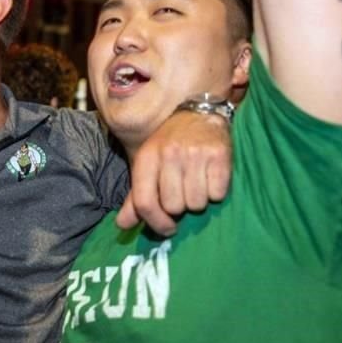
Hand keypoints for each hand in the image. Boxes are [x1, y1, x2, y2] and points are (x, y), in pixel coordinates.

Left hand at [116, 111, 231, 234]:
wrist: (197, 114)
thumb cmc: (169, 145)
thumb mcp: (148, 166)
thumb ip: (136, 197)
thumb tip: (122, 225)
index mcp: (147, 157)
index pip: (144, 202)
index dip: (155, 222)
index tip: (167, 228)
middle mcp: (169, 154)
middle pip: (173, 206)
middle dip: (180, 207)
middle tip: (183, 192)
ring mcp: (195, 153)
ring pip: (196, 203)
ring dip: (198, 200)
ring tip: (197, 183)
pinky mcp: (218, 154)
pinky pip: (217, 194)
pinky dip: (216, 192)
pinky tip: (211, 177)